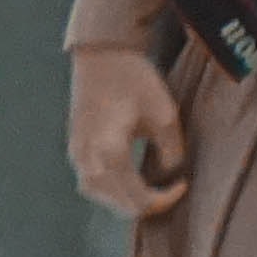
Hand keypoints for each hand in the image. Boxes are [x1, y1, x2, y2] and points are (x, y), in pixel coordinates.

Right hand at [69, 47, 187, 220]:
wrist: (102, 53)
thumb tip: (172, 174)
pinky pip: (90, 181)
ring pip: (100, 195)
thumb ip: (171, 153)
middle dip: (147, 203)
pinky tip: (127, 177)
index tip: (183, 184)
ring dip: (125, 198)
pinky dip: (110, 187)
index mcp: (110, 153)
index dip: (165, 200)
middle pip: (118, 203)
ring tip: (149, 187)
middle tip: (170, 189)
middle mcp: (88, 158)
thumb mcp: (165, 116)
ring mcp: (77, 152)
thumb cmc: (134, 80)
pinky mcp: (74, 145)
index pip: (138, 199)